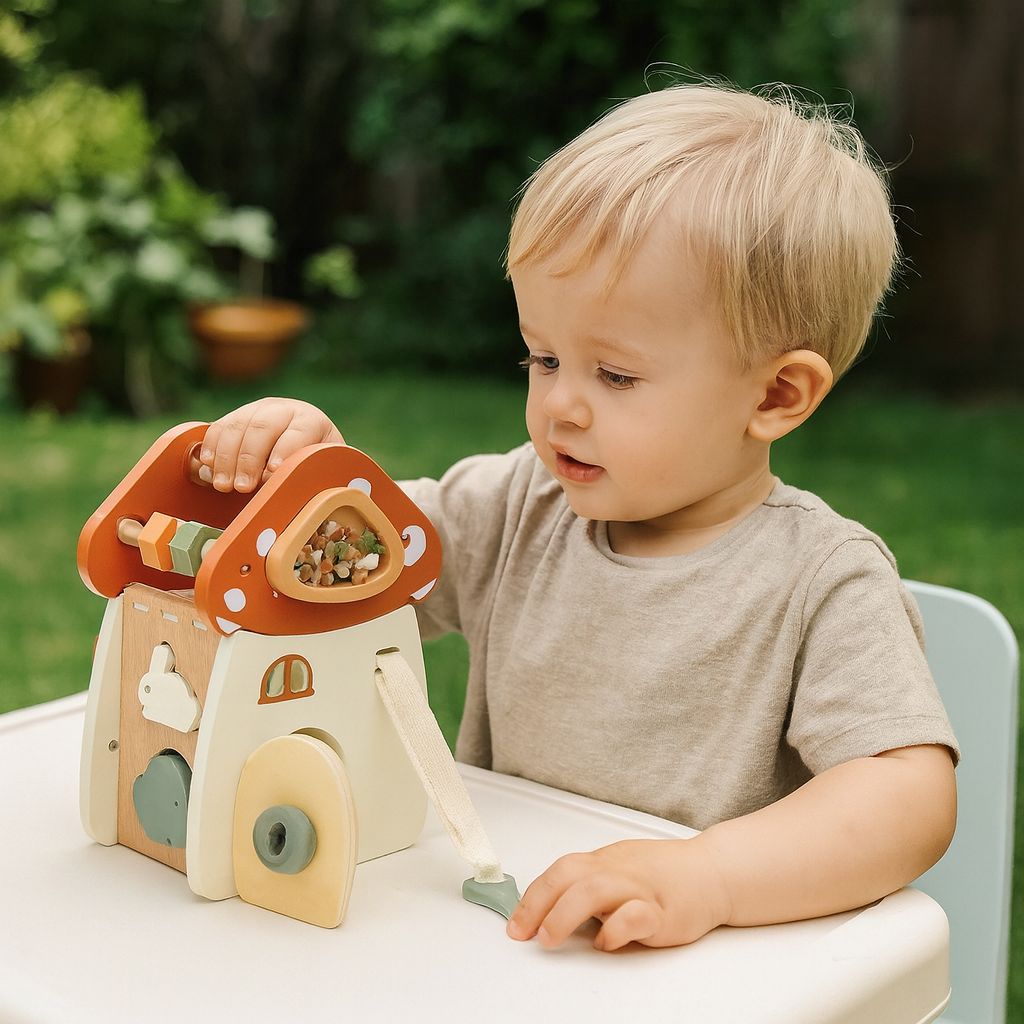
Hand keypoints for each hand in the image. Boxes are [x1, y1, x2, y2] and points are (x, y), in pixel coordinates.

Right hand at [199, 398, 343, 491]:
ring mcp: (256, 410)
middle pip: (262, 427)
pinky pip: (218, 427)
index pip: (297, 432)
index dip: (284, 451)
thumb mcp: (319, 471)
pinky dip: (211, 446)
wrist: (301, 448)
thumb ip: (308, 477)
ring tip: (223, 485)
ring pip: (237, 426)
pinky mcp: (235, 418)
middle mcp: (282, 410)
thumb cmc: (314, 466)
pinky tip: (208, 465)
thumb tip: (285, 488)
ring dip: (226, 458)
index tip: (273, 471)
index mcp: (310, 421)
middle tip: (242, 487)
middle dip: (249, 459)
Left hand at [506, 838, 729, 950]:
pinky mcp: (663, 911)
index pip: (559, 872)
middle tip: (522, 932)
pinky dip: (615, 928)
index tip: (514, 924)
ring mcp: (639, 888)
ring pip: (595, 890)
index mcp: (603, 862)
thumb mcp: (620, 870)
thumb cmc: (663, 874)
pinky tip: (605, 942)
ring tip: (549, 938)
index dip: (532, 897)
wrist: (712, 872)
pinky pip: (635, 914)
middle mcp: (617, 871)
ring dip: (565, 914)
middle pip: (569, 876)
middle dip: (539, 904)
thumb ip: (588, 884)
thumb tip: (549, 909)